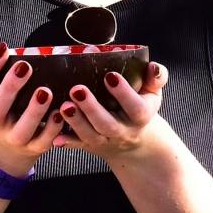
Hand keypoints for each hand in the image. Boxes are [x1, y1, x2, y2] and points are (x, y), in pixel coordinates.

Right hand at [0, 45, 58, 175]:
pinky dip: (52, 129)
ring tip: (44, 91)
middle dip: (9, 88)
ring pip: (21, 131)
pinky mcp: (32, 148)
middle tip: (24, 66)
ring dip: (34, 111)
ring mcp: (13, 138)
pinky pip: (42, 143)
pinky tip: (59, 112)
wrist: (1, 143)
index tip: (2, 48)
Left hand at [52, 63, 170, 162]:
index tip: (110, 76)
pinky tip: (56, 137)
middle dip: (92, 108)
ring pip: (90, 135)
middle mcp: (123, 131)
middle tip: (77, 89)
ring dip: (76, 122)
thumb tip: (153, 66)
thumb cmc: (141, 108)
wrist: (136, 142)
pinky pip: (78, 146)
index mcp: (141, 116)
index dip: (124, 93)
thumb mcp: (153, 93)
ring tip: (63, 106)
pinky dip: (67, 142)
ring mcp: (106, 140)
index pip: (136, 107)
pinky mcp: (91, 146)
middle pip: (108, 124)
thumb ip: (156, 78)